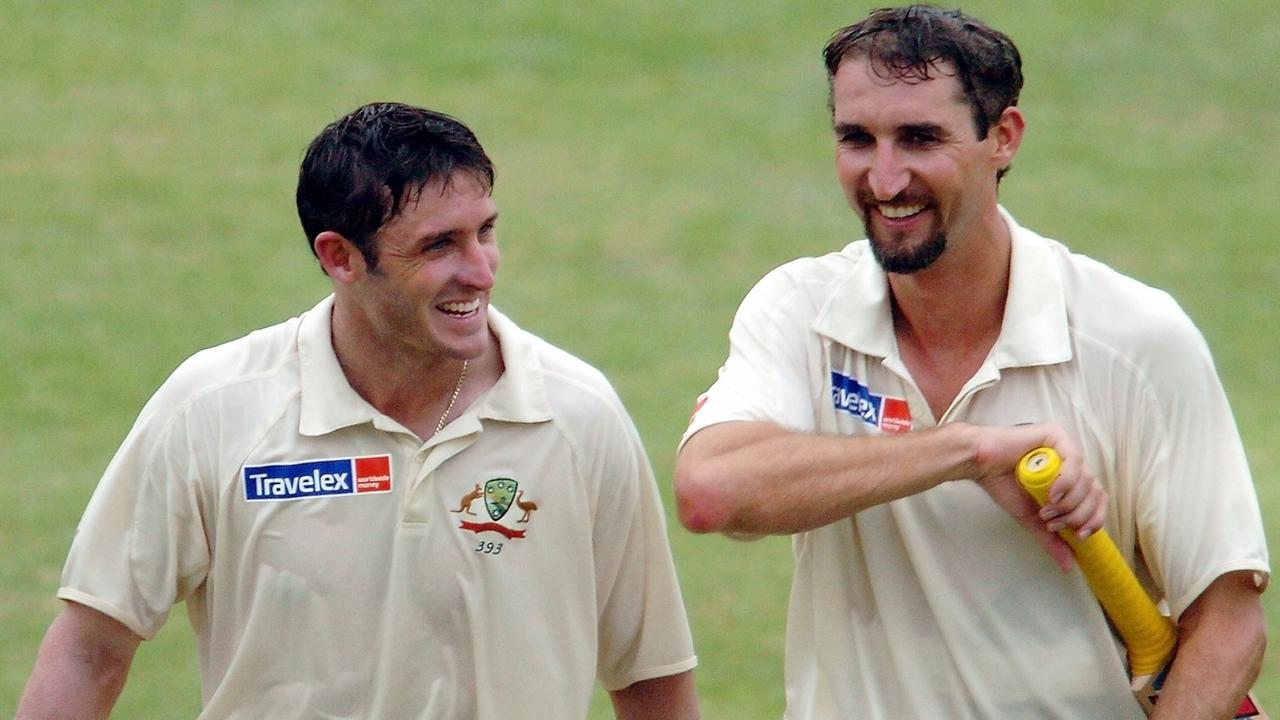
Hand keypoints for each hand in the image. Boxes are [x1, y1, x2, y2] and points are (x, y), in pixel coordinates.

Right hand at [968, 424, 1106, 571]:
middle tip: (1053, 522)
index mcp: (1070, 478)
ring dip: (1069, 502)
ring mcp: (1065, 447)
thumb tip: (1069, 565)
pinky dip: (1066, 483)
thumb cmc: (1003, 485)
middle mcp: (1071, 461)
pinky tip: (1051, 493)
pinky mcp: (1056, 435)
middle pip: (1095, 491)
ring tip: (1046, 508)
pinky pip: (1074, 462)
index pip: (1097, 499)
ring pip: (1087, 479)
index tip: (1080, 535)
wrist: (980, 465)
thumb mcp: (1032, 519)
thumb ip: (1052, 539)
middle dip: (1077, 514)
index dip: (1094, 519)